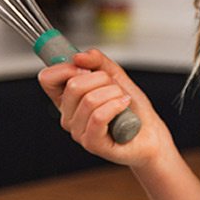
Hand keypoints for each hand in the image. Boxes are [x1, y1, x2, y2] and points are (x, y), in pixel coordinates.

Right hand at [37, 48, 172, 167]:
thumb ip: (97, 61)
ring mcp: (78, 132)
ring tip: (123, 100)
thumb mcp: (115, 76)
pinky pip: (99, 116)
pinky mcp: (92, 143)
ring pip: (90, 100)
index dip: (66, 68)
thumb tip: (78, 56)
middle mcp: (68, 116)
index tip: (86, 68)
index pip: (47, 78)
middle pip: (73, 85)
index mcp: (68, 99)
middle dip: (102, 79)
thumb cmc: (132, 108)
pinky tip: (124, 107)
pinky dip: (117, 106)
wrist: (151, 132)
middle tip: (115, 87)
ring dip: (115, 93)